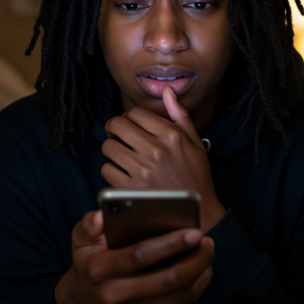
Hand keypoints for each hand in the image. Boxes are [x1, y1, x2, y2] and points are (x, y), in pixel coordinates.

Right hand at [55, 210, 214, 303]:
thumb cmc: (88, 263)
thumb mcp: (80, 240)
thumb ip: (89, 224)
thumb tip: (100, 216)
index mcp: (99, 270)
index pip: (140, 256)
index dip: (170, 244)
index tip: (194, 231)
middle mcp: (114, 296)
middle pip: (167, 280)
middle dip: (195, 259)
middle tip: (207, 241)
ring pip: (178, 296)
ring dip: (200, 273)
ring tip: (206, 252)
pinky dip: (195, 287)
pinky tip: (199, 270)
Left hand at [101, 86, 225, 231]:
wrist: (197, 213)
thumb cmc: (195, 176)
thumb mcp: (194, 142)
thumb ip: (179, 114)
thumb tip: (167, 90)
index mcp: (172, 135)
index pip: (135, 112)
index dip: (128, 116)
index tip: (128, 123)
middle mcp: (156, 150)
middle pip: (117, 125)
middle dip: (113, 128)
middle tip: (116, 135)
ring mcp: (143, 171)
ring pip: (108, 147)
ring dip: (111, 149)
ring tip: (120, 155)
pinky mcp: (131, 189)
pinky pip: (106, 170)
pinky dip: (111, 170)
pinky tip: (122, 173)